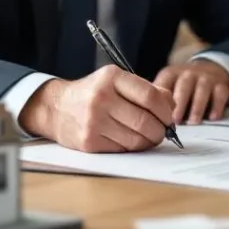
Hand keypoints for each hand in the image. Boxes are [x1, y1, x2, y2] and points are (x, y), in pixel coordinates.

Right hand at [21, 65, 174, 152]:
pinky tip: (130, 141)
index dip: (166, 111)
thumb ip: (146, 89)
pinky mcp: (89, 142)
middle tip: (162, 131)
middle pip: (145, 121)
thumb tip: (172, 107)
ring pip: (136, 140)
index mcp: (111, 78)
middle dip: (160, 130)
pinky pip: (123, 150)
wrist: (56, 108)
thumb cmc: (93, 94)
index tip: (169, 118)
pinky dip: (132, 148)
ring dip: (148, 142)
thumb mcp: (116, 81)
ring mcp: (93, 122)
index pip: (150, 97)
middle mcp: (101, 98)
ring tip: (148, 137)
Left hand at [153, 61, 228, 123]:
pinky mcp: (221, 85)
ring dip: (197, 107)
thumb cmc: (183, 84)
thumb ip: (157, 99)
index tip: (158, 115)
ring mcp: (206, 78)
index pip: (164, 85)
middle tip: (175, 121)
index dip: (160, 101)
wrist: (210, 69)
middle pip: (183, 87)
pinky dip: (217, 106)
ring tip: (193, 122)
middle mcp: (188, 74)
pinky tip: (212, 117)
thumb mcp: (168, 85)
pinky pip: (220, 94)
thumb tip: (147, 119)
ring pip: (201, 91)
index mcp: (171, 74)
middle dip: (179, 105)